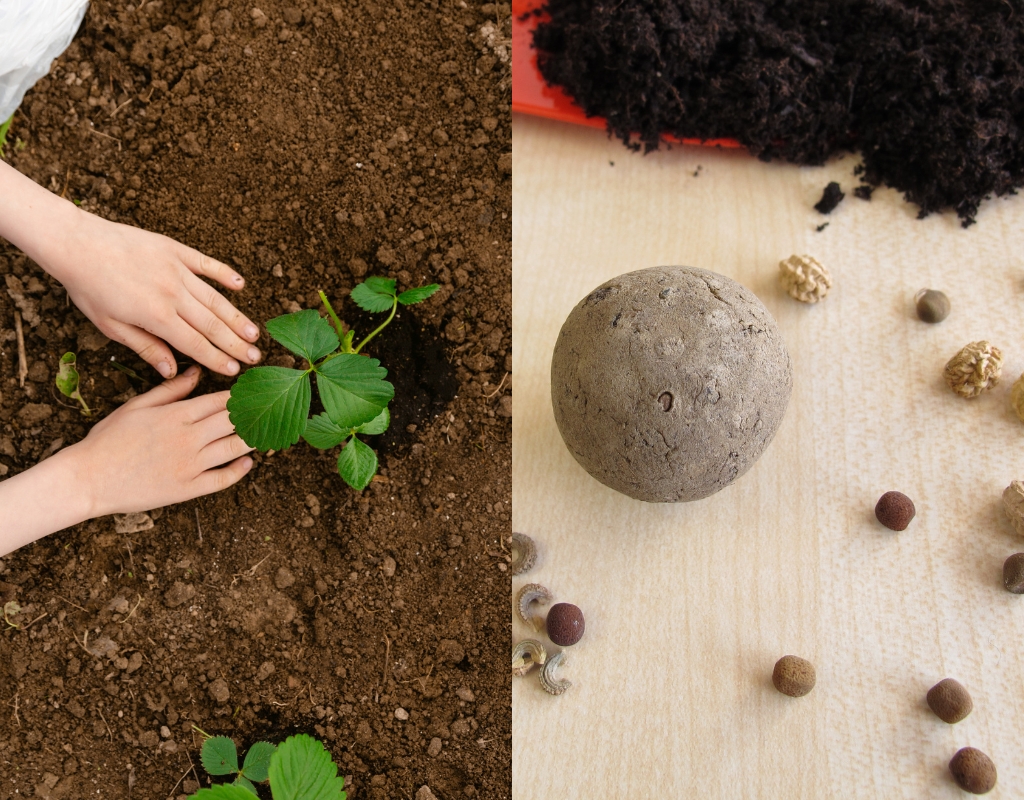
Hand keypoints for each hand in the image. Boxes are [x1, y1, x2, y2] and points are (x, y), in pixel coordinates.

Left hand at [53, 210, 261, 376]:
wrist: (76, 243)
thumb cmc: (89, 288)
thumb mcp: (111, 326)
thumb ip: (146, 347)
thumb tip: (172, 371)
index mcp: (155, 316)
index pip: (195, 343)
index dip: (217, 358)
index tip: (235, 370)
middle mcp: (172, 293)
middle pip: (212, 324)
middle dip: (236, 343)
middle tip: (256, 356)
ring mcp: (176, 269)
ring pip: (214, 298)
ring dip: (237, 316)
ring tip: (254, 332)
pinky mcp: (174, 249)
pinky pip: (206, 264)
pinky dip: (225, 274)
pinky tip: (240, 285)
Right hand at [69, 366, 254, 517]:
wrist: (89, 478)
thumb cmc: (109, 439)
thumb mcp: (137, 406)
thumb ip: (170, 390)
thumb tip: (195, 371)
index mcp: (177, 414)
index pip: (221, 400)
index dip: (243, 396)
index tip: (257, 392)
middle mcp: (189, 437)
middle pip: (234, 421)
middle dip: (255, 414)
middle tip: (270, 410)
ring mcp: (191, 464)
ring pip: (235, 448)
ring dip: (254, 439)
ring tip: (266, 433)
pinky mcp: (188, 488)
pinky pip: (223, 479)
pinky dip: (240, 470)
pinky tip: (248, 462)